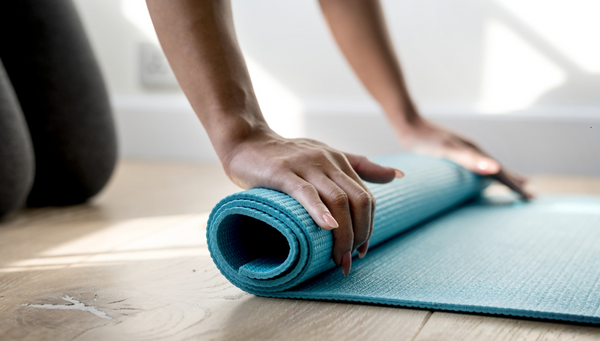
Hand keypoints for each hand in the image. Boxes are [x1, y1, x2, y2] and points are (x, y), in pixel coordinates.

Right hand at [221, 129, 403, 275]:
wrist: (247, 141)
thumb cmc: (286, 154)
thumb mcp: (327, 155)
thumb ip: (361, 165)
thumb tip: (398, 175)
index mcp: (339, 161)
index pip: (366, 198)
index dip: (368, 226)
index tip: (360, 250)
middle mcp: (328, 161)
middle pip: (358, 201)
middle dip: (359, 234)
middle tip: (349, 259)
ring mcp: (306, 166)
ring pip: (338, 200)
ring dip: (343, 234)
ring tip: (337, 258)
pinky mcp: (283, 172)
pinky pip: (306, 193)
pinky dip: (319, 212)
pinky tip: (327, 227)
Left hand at [398, 118, 532, 199]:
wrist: (407, 123)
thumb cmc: (424, 140)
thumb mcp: (447, 150)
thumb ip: (470, 159)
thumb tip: (495, 168)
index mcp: (475, 152)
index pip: (500, 172)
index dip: (514, 186)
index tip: (529, 198)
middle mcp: (473, 150)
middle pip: (499, 169)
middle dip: (514, 183)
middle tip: (531, 196)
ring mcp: (464, 150)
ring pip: (489, 167)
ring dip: (503, 177)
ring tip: (516, 185)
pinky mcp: (453, 152)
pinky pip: (476, 166)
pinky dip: (486, 173)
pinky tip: (482, 177)